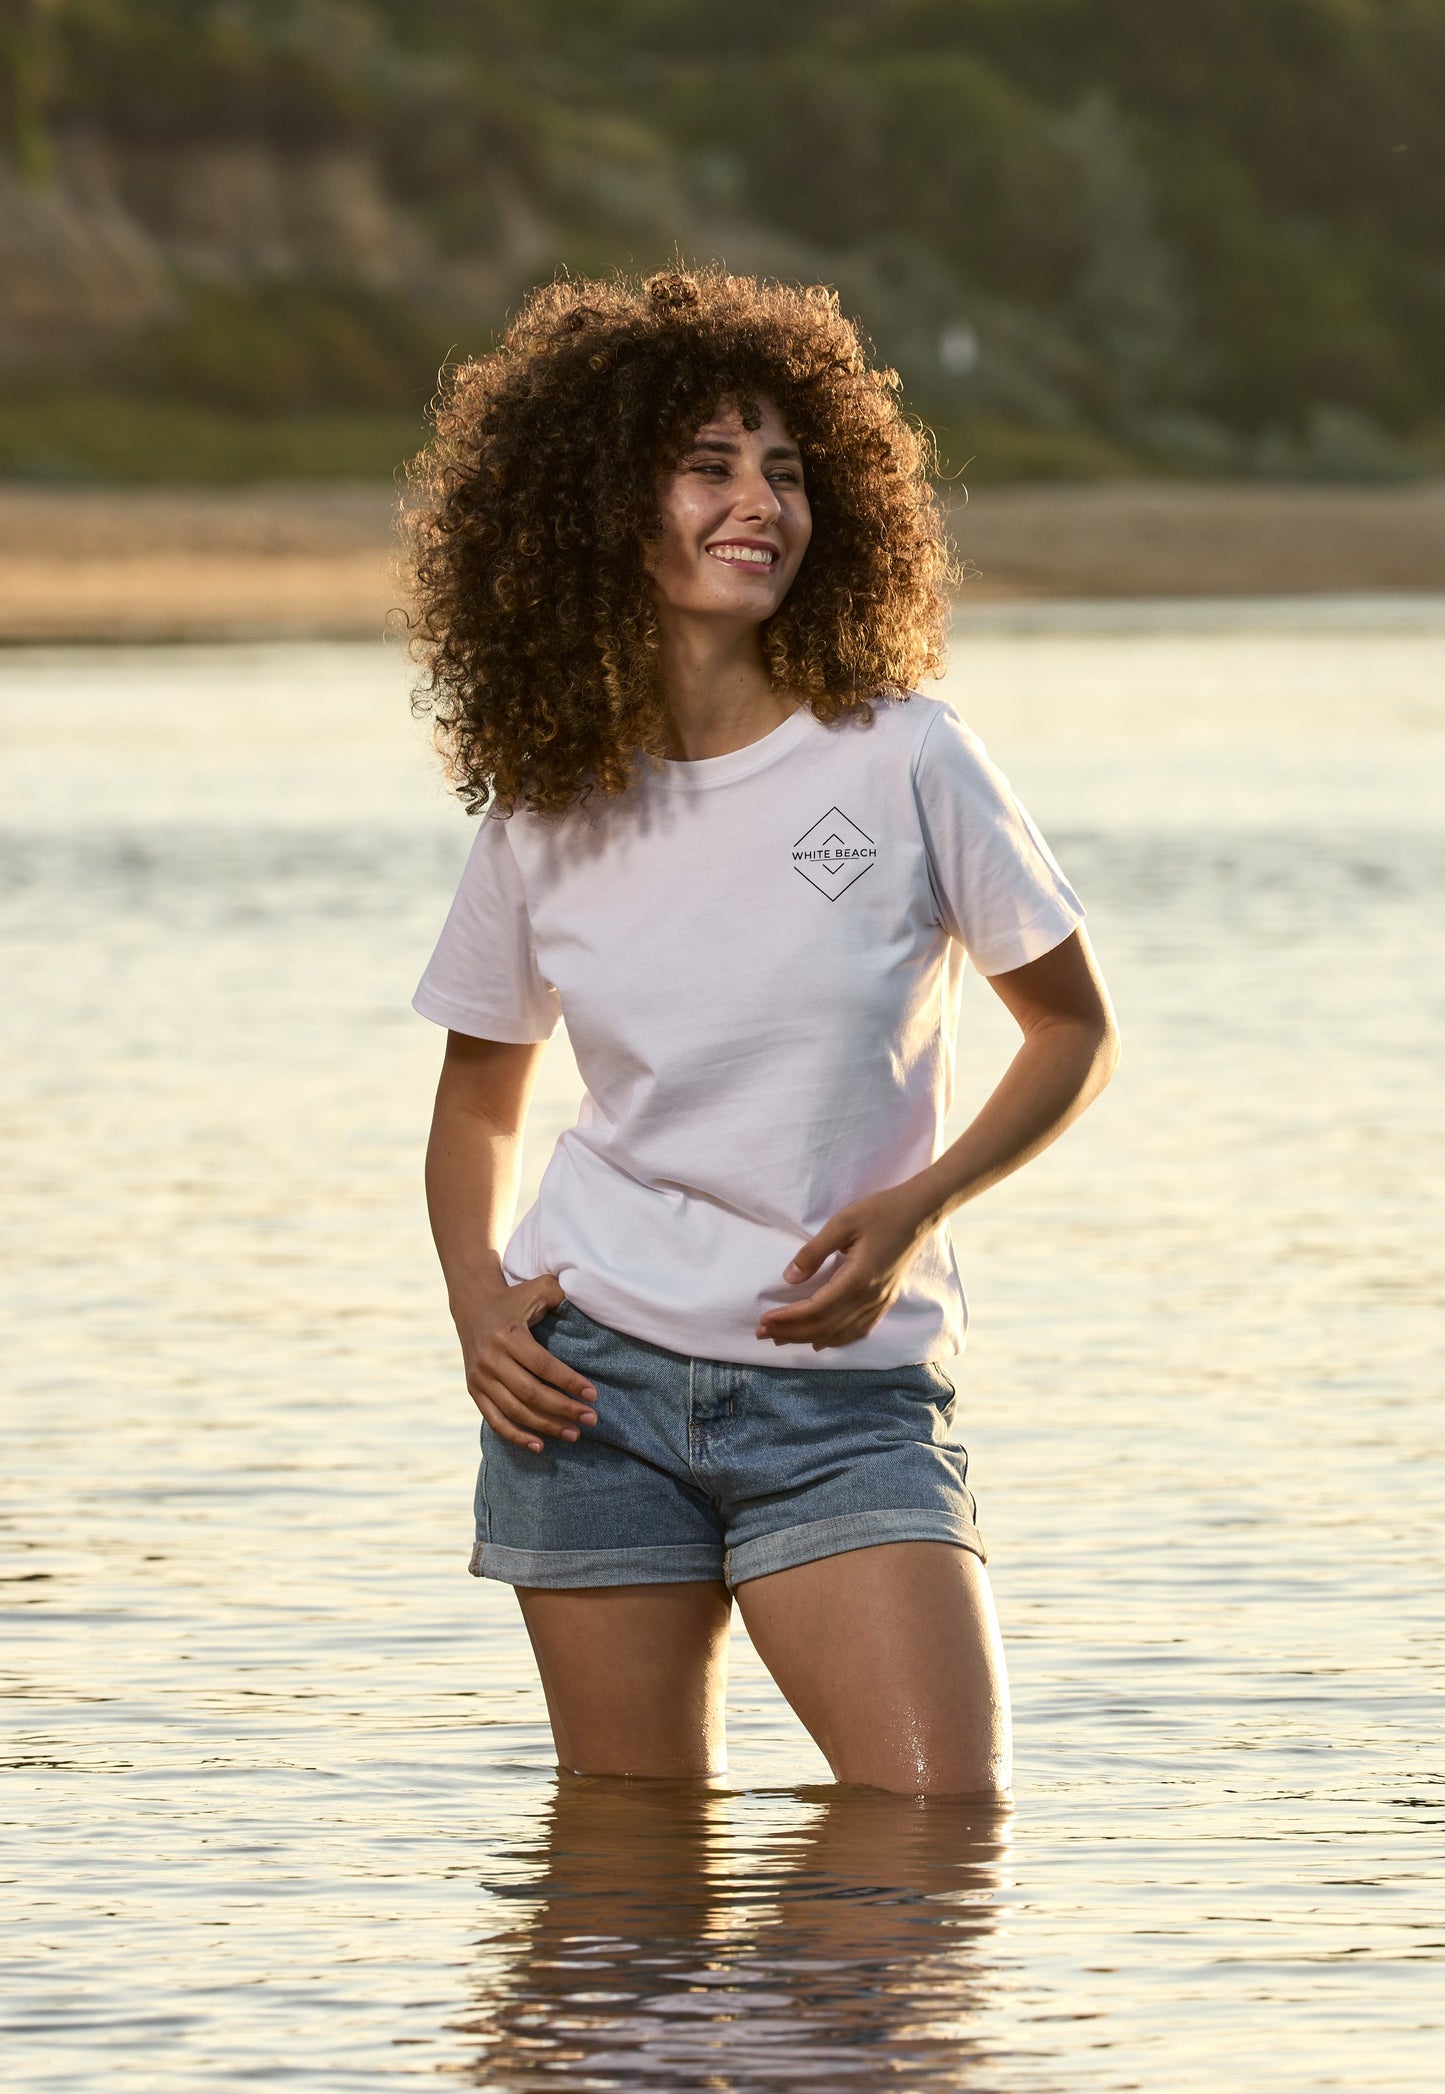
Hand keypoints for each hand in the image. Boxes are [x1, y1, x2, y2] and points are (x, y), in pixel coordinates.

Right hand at [457, 1273, 598, 1453]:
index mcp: (509, 1335)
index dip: (569, 1382)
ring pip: (515, 1410)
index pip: (543, 1365)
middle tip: (591, 1419)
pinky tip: (540, 1446)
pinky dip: (516, 1436)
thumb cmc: (515, 1297)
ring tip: (574, 1434)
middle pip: (531, 1393)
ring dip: (546, 1426)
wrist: (473, 1304)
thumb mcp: (538, 1287)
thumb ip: (562, 1294)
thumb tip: (592, 1303)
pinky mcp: (474, 1389)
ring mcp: (480, 1377)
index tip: (593, 1395)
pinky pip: (495, 1419)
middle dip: (563, 1409)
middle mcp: (491, 1358)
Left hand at [755, 1182, 935, 1351]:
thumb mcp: (842, 1223)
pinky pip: (860, 1330)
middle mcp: (870, 1298)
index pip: (816, 1310)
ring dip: (809, 1338)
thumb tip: (789, 1278)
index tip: (765, 1320)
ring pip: (841, 1333)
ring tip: (782, 1340)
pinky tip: (821, 1342)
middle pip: (825, 1326)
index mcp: (858, 1279)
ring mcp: (881, 1302)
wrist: (919, 1212)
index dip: (789, 1318)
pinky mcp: (886, 1300)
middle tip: (763, 1335)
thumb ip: (814, 1252)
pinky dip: (837, 1340)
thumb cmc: (880, 1211)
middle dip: (792, 1333)